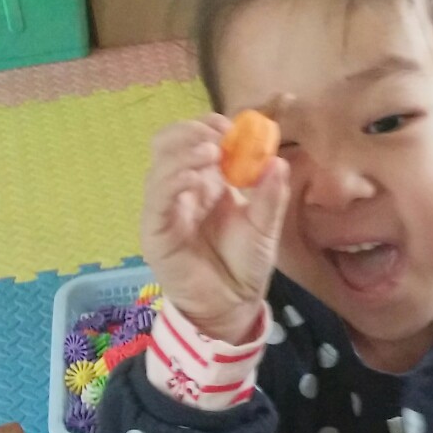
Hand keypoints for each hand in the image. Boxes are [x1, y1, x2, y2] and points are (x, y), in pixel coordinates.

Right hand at [140, 116, 289, 343]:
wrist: (232, 306)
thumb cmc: (244, 264)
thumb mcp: (265, 226)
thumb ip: (270, 195)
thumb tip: (278, 160)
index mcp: (204, 181)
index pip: (195, 138)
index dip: (210, 125)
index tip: (235, 126)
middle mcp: (180, 189)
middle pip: (168, 142)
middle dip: (192, 131)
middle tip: (220, 136)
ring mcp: (164, 208)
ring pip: (160, 164)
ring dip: (185, 150)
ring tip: (212, 152)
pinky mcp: (155, 230)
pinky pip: (157, 197)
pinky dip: (173, 179)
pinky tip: (196, 177)